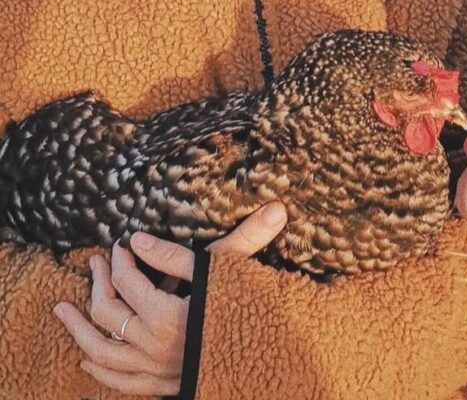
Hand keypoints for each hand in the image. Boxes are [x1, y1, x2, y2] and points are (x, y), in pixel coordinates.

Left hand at [53, 202, 287, 395]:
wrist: (261, 366)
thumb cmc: (244, 314)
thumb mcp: (223, 274)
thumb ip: (201, 247)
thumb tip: (167, 226)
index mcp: (166, 316)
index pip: (128, 282)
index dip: (121, 259)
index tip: (122, 244)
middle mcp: (151, 345)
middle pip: (108, 312)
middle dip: (98, 283)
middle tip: (96, 262)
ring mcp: (150, 370)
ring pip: (100, 350)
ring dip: (78, 328)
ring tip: (62, 308)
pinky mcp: (156, 385)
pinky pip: (117, 380)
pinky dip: (98, 368)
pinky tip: (85, 357)